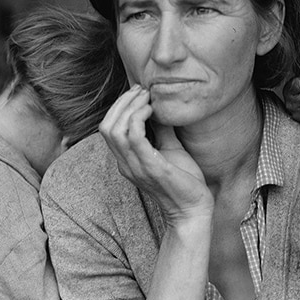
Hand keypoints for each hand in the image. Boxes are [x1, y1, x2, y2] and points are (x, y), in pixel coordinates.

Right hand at [99, 85, 213, 221]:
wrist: (193, 209)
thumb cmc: (183, 181)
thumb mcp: (170, 149)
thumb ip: (162, 130)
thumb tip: (161, 106)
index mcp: (127, 160)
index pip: (107, 128)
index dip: (119, 106)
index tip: (139, 93)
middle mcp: (125, 164)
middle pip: (106, 126)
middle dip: (122, 102)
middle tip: (142, 91)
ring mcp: (136, 167)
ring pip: (115, 130)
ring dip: (130, 107)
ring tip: (147, 98)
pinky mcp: (151, 168)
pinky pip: (134, 138)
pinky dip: (139, 118)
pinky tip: (153, 111)